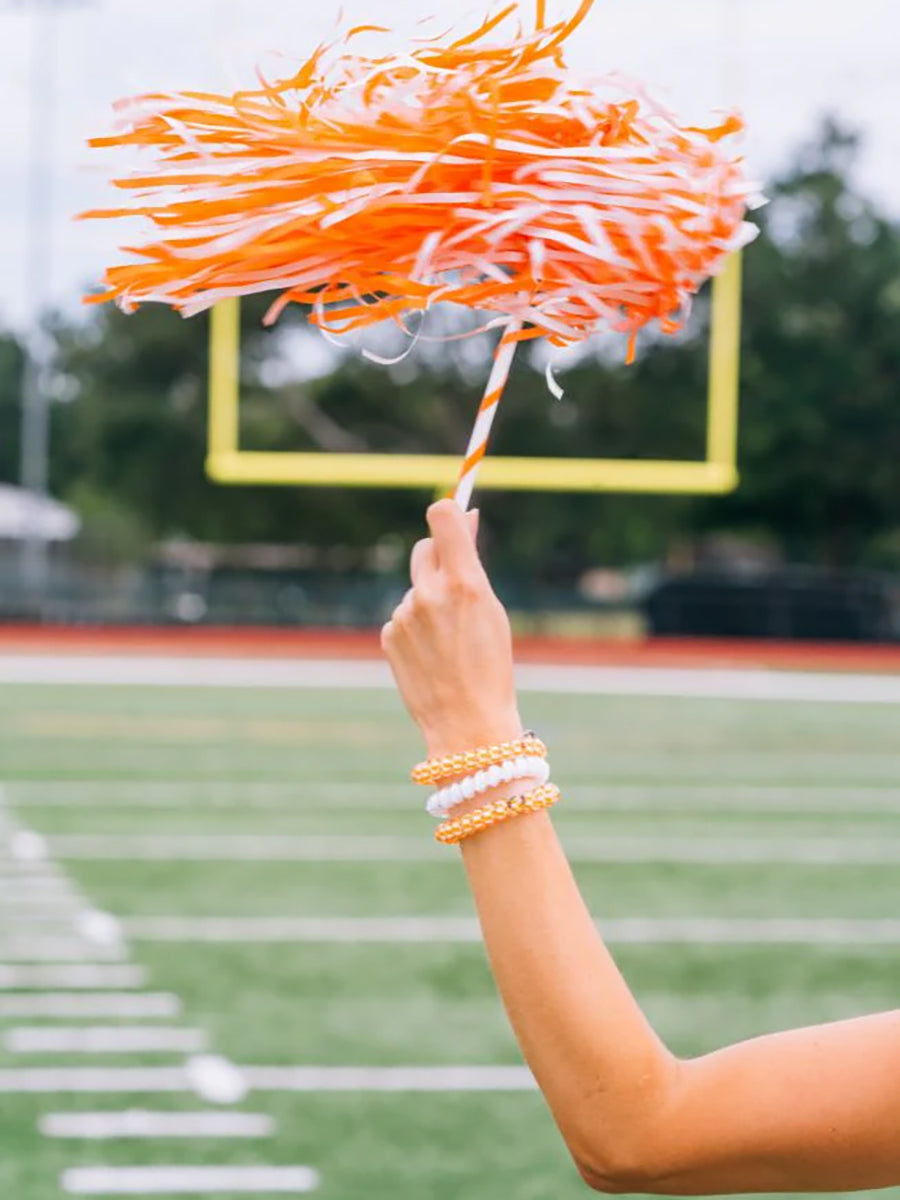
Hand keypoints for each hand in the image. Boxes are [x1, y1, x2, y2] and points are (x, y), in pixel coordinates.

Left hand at [381, 499, 522, 757]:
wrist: (467, 723)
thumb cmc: (491, 666)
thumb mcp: (492, 609)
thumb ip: (472, 564)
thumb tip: (465, 519)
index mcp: (464, 583)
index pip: (441, 516)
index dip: (448, 512)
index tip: (457, 519)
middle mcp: (429, 593)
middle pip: (425, 547)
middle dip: (439, 555)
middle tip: (457, 578)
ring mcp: (405, 614)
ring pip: (415, 587)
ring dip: (429, 599)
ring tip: (450, 639)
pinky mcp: (390, 635)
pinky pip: (403, 615)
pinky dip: (416, 626)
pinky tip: (433, 653)